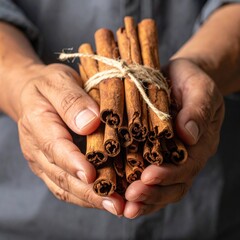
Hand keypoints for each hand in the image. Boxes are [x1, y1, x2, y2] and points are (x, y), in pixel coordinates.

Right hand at [17, 63, 124, 214]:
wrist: (31, 92)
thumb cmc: (47, 84)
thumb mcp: (58, 81)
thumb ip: (71, 100)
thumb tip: (90, 123)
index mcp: (37, 123)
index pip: (55, 147)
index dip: (73, 163)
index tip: (92, 176)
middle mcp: (37, 147)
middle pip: (61, 175)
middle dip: (88, 192)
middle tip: (115, 204)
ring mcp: (43, 160)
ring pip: (63, 186)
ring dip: (89, 199)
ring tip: (115, 207)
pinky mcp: (50, 166)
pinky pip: (65, 186)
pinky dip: (85, 196)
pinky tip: (104, 199)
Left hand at [123, 59, 224, 218]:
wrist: (180, 78)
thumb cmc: (191, 81)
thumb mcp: (200, 89)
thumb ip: (198, 110)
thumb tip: (189, 135)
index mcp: (199, 143)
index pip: (187, 166)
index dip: (169, 175)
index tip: (148, 177)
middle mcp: (185, 156)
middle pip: (173, 185)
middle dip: (153, 194)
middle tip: (131, 199)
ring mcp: (169, 158)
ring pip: (160, 187)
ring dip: (143, 199)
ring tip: (124, 206)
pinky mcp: (153, 154)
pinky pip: (147, 177)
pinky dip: (135, 188)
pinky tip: (119, 194)